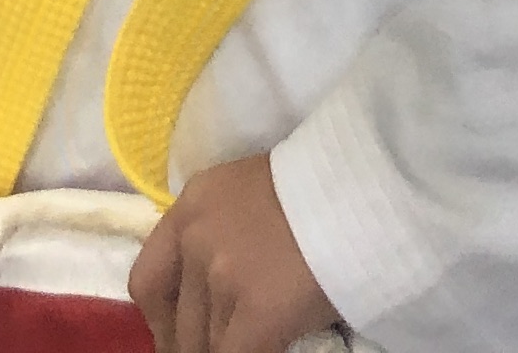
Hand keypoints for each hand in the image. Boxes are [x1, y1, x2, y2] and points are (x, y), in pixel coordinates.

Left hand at [129, 154, 338, 352]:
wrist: (371, 182)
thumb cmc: (326, 181)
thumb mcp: (252, 190)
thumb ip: (221, 231)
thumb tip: (209, 289)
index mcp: (193, 204)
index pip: (146, 281)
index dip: (161, 320)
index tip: (177, 336)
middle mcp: (196, 239)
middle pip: (179, 322)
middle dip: (194, 345)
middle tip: (217, 347)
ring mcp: (223, 277)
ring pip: (206, 344)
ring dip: (225, 348)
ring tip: (248, 343)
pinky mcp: (257, 312)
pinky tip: (268, 348)